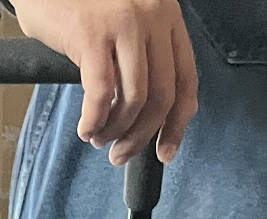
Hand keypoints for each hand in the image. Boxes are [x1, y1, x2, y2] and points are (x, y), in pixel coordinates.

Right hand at [11, 0, 197, 165]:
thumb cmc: (80, 2)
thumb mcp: (126, 21)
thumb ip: (143, 55)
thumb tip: (148, 114)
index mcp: (166, 16)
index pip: (186, 80)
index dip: (177, 124)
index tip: (164, 152)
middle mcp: (153, 16)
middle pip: (162, 96)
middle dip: (142, 136)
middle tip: (121, 154)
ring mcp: (124, 23)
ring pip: (134, 99)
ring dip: (116, 131)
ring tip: (100, 139)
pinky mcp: (92, 34)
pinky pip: (100, 94)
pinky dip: (93, 120)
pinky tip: (85, 128)